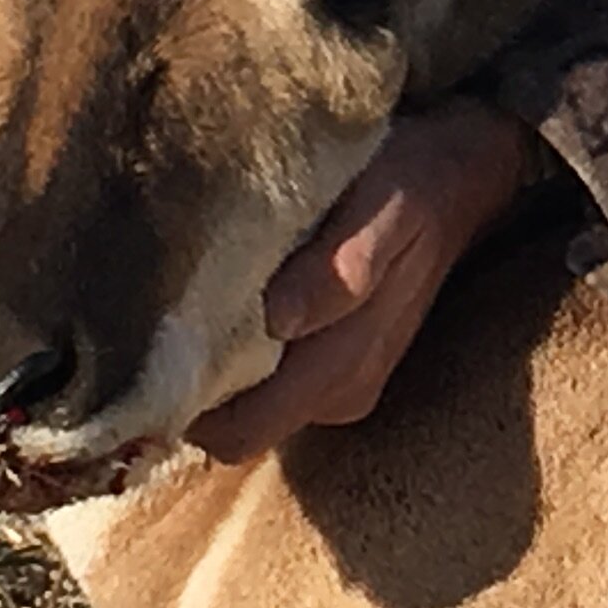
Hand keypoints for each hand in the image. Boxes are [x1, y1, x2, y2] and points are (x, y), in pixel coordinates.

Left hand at [186, 102, 539, 461]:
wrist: (458, 177)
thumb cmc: (411, 182)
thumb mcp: (383, 206)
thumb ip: (339, 268)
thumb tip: (280, 321)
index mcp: (345, 367)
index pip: (240, 429)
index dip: (188, 402)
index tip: (149, 347)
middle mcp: (339, 395)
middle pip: (234, 428)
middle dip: (190, 385)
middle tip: (156, 316)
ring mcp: (337, 389)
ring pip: (246, 408)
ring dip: (212, 367)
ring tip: (190, 298)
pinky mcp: (332, 372)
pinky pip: (264, 385)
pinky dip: (237, 352)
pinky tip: (228, 298)